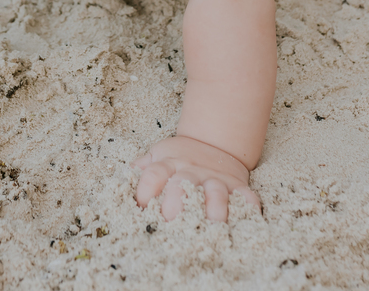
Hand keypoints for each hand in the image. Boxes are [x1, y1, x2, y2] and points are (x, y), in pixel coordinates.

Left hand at [133, 135, 260, 222]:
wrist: (214, 141)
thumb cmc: (179, 156)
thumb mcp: (157, 155)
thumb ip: (141, 169)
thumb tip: (121, 182)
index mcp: (168, 164)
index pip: (152, 176)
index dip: (144, 192)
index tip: (141, 209)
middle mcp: (191, 171)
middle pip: (181, 185)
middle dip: (175, 205)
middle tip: (171, 224)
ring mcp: (215, 178)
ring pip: (215, 193)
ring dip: (213, 209)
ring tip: (211, 227)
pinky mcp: (237, 186)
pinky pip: (246, 197)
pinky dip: (248, 208)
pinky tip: (246, 219)